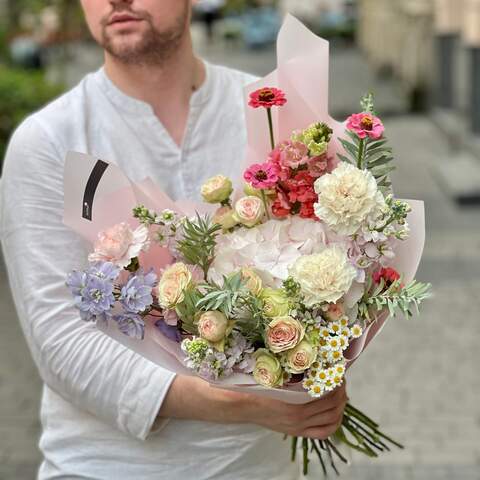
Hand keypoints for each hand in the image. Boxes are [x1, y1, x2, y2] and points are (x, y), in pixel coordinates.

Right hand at [158, 375, 346, 439]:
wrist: (235, 403)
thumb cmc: (249, 382)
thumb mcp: (266, 368)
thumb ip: (283, 361)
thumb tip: (300, 342)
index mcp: (291, 402)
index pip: (325, 392)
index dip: (335, 379)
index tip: (336, 367)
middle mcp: (297, 417)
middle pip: (333, 405)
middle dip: (340, 389)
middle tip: (338, 376)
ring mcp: (297, 426)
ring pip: (332, 419)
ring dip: (340, 404)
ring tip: (339, 390)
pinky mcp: (296, 432)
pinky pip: (323, 432)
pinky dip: (334, 421)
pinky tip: (335, 410)